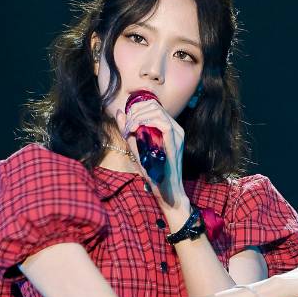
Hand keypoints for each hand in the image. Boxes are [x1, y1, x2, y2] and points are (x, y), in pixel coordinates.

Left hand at [116, 95, 187, 215]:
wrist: (166, 190)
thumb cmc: (153, 172)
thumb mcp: (136, 147)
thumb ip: (129, 130)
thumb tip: (120, 112)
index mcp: (169, 127)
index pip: (153, 105)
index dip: (136, 108)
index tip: (126, 121)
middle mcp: (176, 128)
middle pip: (154, 105)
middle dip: (135, 112)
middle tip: (126, 127)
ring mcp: (178, 135)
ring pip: (157, 111)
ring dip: (138, 117)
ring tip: (129, 130)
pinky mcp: (175, 142)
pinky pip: (163, 123)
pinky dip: (146, 122)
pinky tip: (136, 130)